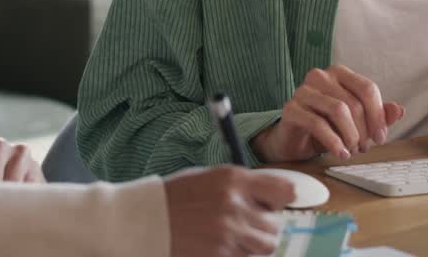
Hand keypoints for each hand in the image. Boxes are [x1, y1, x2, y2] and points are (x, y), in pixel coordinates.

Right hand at [163, 166, 294, 256]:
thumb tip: (275, 200)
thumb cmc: (176, 198)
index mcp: (233, 179)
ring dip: (254, 246)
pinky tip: (221, 248)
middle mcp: (233, 205)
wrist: (143, 220)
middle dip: (264, 228)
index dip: (279, 201)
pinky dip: (239, 256)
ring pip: (265, 247)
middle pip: (276, 226)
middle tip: (245, 226)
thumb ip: (243, 187)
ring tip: (233, 239)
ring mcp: (226, 234)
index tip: (269, 205)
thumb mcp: (210, 178)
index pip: (285, 192)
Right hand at [250, 65, 404, 162]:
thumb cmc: (327, 126)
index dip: (378, 115)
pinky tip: (340, 153)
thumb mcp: (356, 123)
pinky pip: (318, 123)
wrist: (294, 140)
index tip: (381, 137)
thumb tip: (399, 111)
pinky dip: (334, 142)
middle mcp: (320, 76)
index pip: (367, 88)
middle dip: (364, 130)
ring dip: (350, 135)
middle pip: (354, 102)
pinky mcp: (291, 109)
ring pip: (338, 110)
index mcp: (339, 73)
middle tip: (364, 148)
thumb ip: (378, 115)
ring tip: (352, 150)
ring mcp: (303, 90)